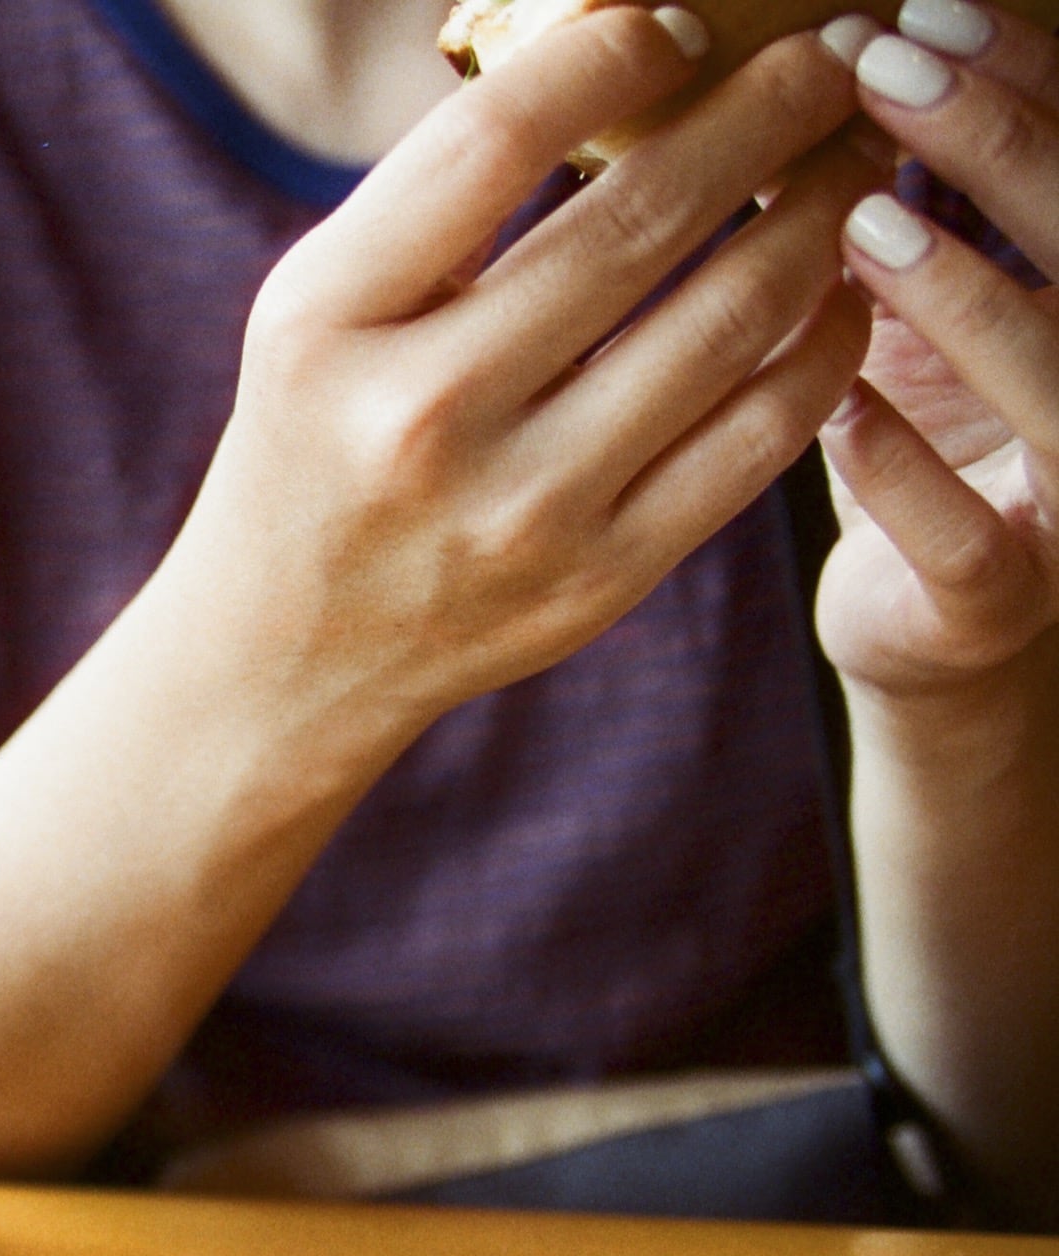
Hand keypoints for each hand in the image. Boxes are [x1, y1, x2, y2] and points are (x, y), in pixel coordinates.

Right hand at [167, 7, 876, 747]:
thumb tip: (627, 60)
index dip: (611, 59)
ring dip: (817, 215)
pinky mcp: (598, 580)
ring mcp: (518, 509)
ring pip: (726, 322)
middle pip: (636, 221)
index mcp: (327, 324)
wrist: (284, 651)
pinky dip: (822, 341)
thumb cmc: (319, 439)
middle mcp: (417, 417)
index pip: (490, 143)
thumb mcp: (321, 311)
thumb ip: (440, 204)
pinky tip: (837, 287)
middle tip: (829, 62)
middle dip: (765, 114)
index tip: (680, 25)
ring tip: (850, 161)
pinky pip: (756, 437)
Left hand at [820, 2, 1058, 697]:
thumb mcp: (917, 308)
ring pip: (1057, 391)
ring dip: (962, 300)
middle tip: (889, 71)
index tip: (924, 16)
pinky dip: (901, 468)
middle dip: (1000, 148)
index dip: (1027, 84)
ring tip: (861, 223)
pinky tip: (834, 402)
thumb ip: (881, 208)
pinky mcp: (1000, 600)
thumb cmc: (926, 439)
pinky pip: (967, 538)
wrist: (926, 622)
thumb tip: (795, 70)